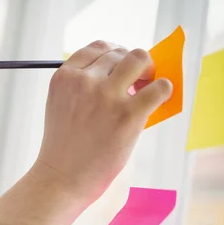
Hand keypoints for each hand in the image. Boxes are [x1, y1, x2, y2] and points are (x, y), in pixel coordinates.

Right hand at [35, 41, 171, 204]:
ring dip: (147, 70)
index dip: (114, 53)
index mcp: (64, 77)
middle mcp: (84, 81)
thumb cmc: (64, 145)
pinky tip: (156, 100)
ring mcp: (106, 95)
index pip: (96, 48)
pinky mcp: (129, 114)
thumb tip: (123, 71)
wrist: (62, 176)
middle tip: (136, 82)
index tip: (121, 65)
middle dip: (130, 65)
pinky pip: (159, 87)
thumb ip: (81, 85)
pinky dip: (163, 89)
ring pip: (140, 59)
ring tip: (146, 87)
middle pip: (119, 53)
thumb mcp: (61, 104)